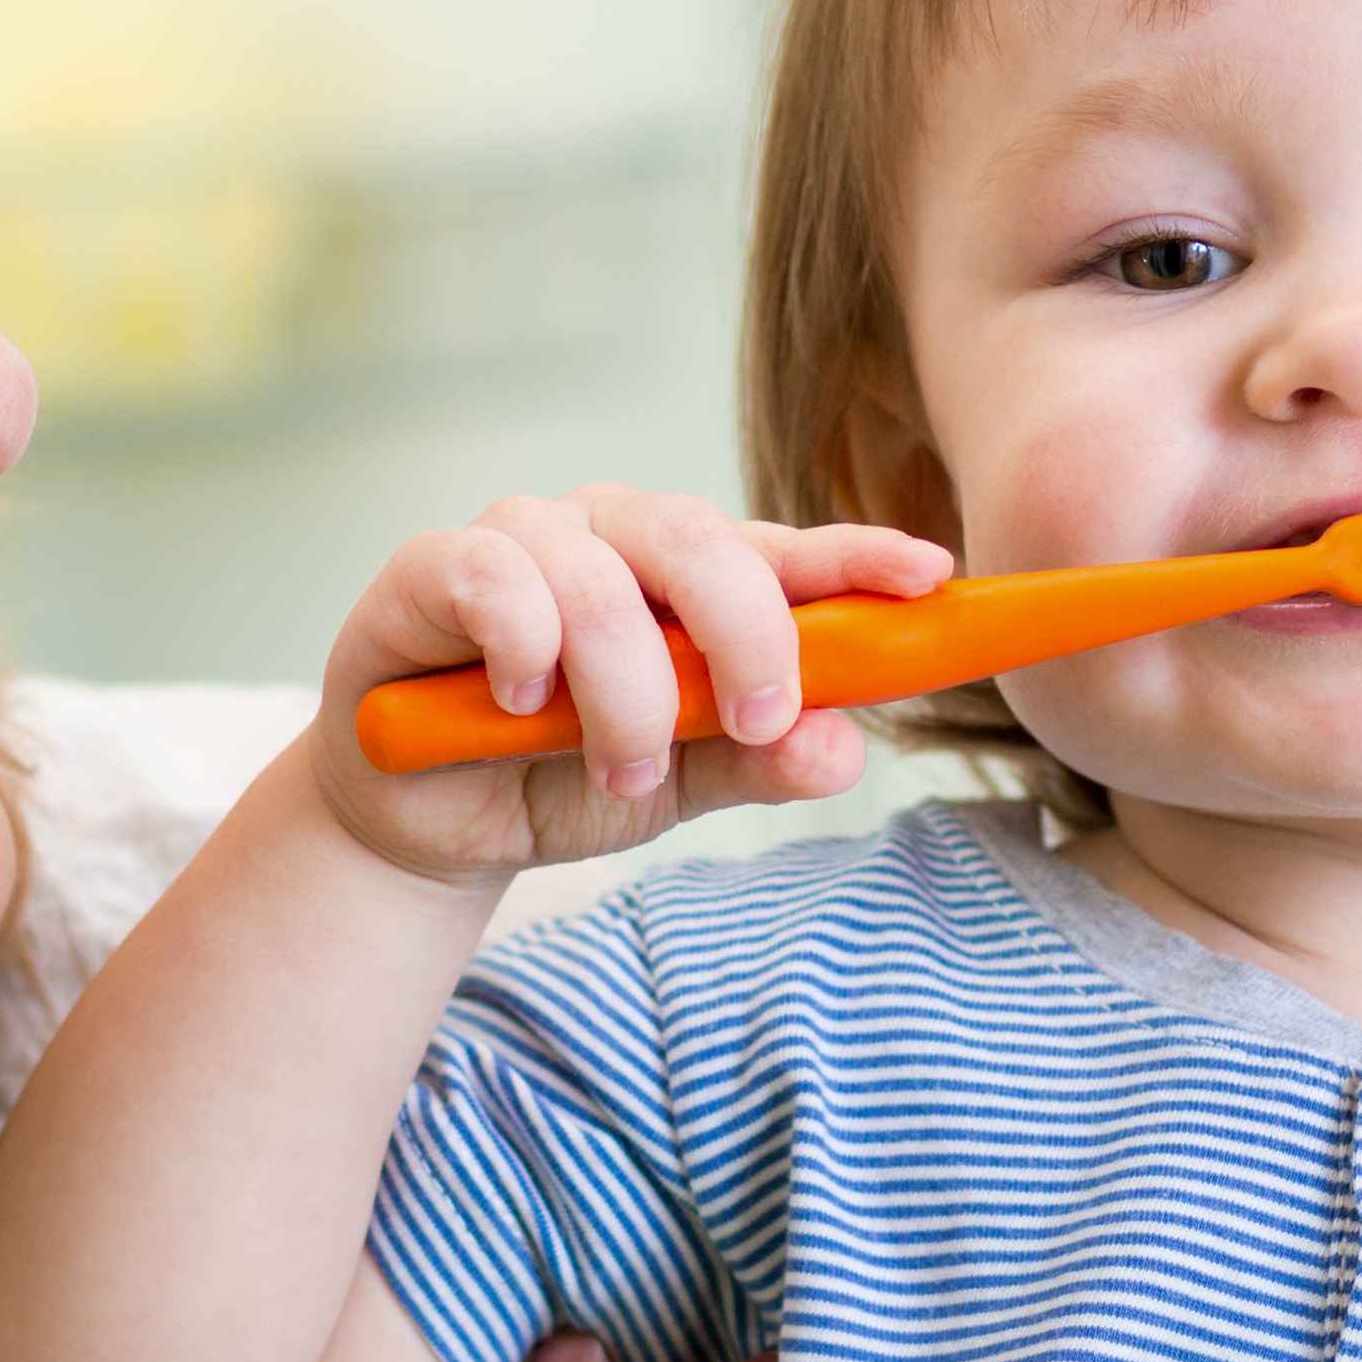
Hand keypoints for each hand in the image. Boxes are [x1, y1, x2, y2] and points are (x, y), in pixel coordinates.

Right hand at [309, 487, 951, 881]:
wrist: (428, 825)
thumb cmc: (558, 778)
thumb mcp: (676, 787)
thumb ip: (756, 762)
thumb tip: (846, 745)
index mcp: (688, 576)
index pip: (784, 552)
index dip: (858, 556)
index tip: (932, 576)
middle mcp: (613, 536)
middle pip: (703, 543)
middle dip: (747, 637)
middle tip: (756, 720)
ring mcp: (524, 539)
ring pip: (601, 581)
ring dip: (625, 694)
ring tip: (620, 771)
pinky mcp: (432, 564)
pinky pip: (495, 578)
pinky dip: (522, 648)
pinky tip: (516, 704)